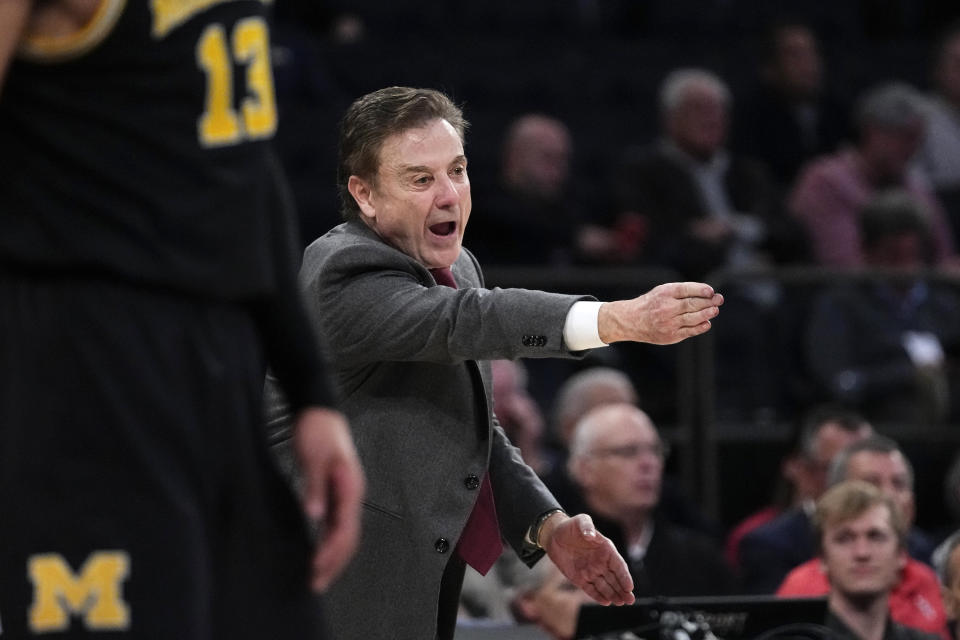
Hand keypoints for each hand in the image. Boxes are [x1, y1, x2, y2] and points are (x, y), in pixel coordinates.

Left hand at [293, 407, 365, 591]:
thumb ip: (315, 487)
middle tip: (316, 584)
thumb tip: (315, 515)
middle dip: (334, 563)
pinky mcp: (336, 493)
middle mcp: (351, 495)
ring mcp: (345, 495)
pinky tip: (319, 551)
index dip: (331, 552)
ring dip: (333, 556)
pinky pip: (337, 525)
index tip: (316, 568)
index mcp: (350, 487)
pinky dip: (329, 542)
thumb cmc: (319, 430)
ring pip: (344, 534)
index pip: (345, 529)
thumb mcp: (313, 458)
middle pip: (349, 538)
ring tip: (318, 576)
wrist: (320, 411)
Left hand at [541, 512, 634, 605]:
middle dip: (623, 590)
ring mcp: (591, 571)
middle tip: (630, 600)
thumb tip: (591, 535)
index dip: (624, 576)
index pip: (618, 565)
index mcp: (606, 549)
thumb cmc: (571, 526)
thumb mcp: (581, 521)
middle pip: (615, 578)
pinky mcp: (580, 578)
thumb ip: (587, 526)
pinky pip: (591, 589)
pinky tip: (606, 602)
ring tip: (620, 603)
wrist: (554, 535)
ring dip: (613, 594)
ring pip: (605, 586)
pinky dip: (598, 596)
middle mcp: (601, 562)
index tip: (629, 587)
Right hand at [598, 282, 723, 344]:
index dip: (700, 290)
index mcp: (664, 293)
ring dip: (706, 314)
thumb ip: (682, 292)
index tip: (711, 291)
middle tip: (719, 299)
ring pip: (692, 318)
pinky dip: (700, 327)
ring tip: (715, 310)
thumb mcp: (662, 291)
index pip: (685, 290)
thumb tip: (708, 295)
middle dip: (708, 302)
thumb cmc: (652, 303)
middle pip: (691, 304)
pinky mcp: (670, 335)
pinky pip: (689, 331)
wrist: (632, 321)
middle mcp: (666, 308)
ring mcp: (668, 323)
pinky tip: (707, 323)